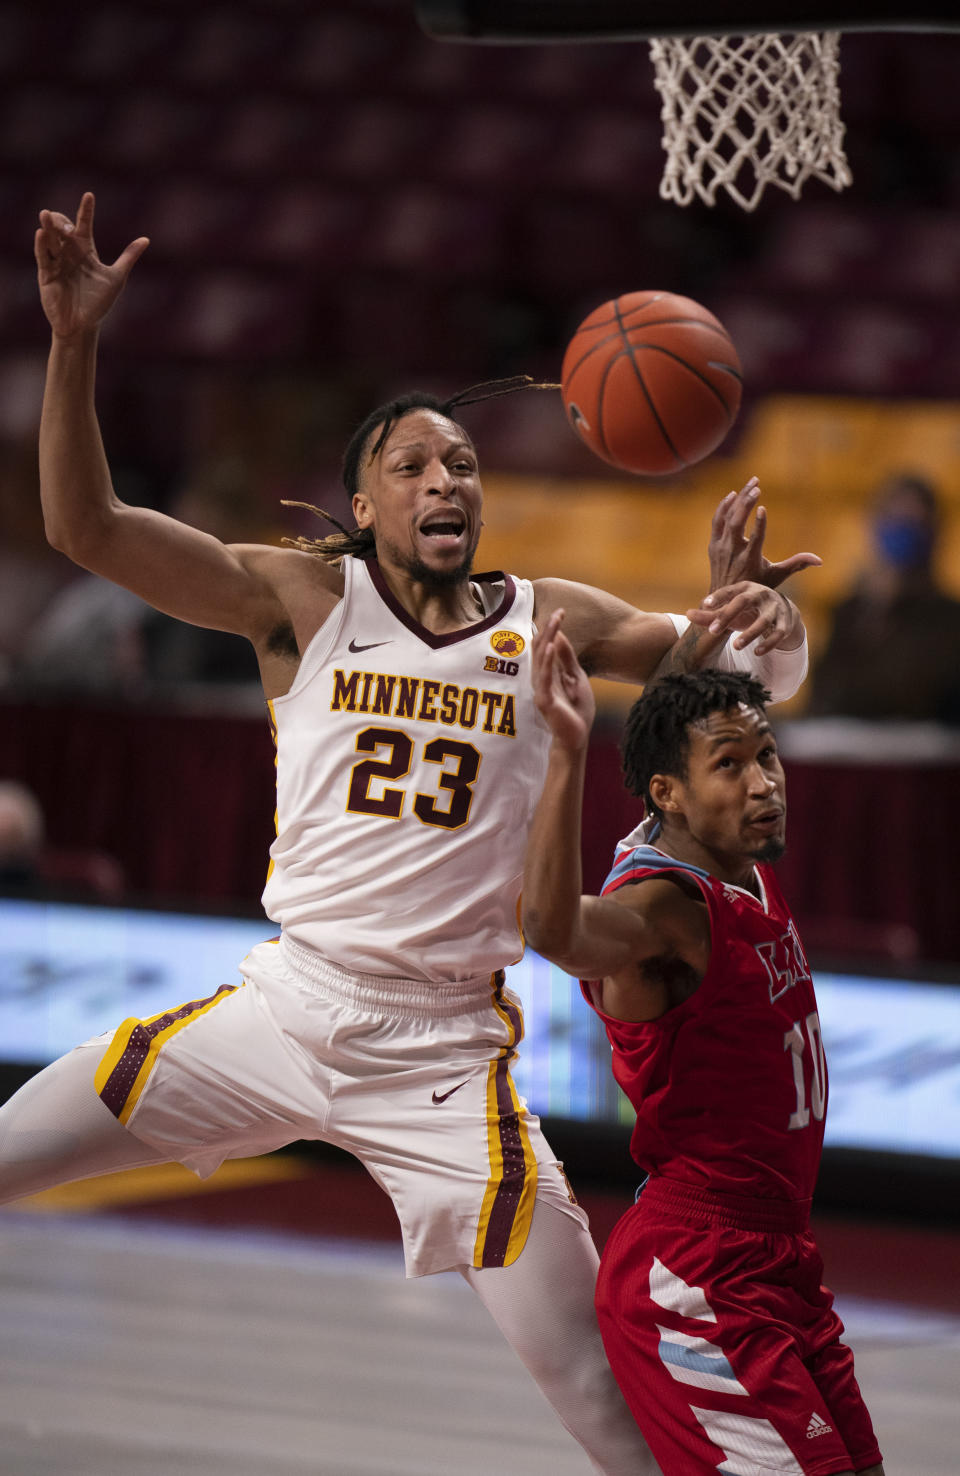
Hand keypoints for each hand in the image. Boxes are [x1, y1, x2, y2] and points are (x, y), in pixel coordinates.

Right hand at [35, 192, 148, 340]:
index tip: (89, 196)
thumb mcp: (117, 277)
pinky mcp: (46, 274)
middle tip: (67, 225)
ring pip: (51, 239)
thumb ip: (129, 257)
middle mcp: (69, 253)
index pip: (84, 225)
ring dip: (48, 227)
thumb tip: (146, 239)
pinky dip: (42, 245)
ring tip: (46, 215)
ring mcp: (57, 262)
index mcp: (86, 250)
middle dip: (62, 222)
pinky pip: (43, 256)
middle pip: (63, 229)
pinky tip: (41, 233)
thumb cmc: (99, 303)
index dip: (86, 211)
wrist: (84, 326)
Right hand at [532, 610, 595, 749]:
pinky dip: (547, 661)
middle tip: (558, 612)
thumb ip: (567, 658)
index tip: (561, 612)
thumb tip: (559, 635)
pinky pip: (544, 678)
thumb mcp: (576, 678)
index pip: (546, 646)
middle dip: (549, 630)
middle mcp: (541, 678)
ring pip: (541, 660)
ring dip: (548, 640)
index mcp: (549, 672)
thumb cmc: (576, 710)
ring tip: (554, 623)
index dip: (552, 629)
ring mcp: (541, 689)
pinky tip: (551, 647)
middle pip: (541, 649)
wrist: (577, 737)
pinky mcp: (544, 700)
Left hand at [687, 581, 801, 655]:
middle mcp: (760, 595)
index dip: (718, 596)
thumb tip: (687, 614)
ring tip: (735, 646)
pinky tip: (757, 653)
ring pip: (763, 620)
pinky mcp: (785, 624)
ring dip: (750, 633)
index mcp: (745, 588)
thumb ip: (710, 614)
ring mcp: (774, 609)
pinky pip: (778, 634)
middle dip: (728, 615)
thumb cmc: (748, 610)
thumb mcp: (730, 610)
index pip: (729, 591)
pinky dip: (769, 644)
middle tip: (712, 631)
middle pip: (743, 602)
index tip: (704, 604)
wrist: (781, 611)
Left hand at [709, 477, 820, 591]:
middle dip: (745, 504)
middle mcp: (733, 553)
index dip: (758, 524)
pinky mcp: (714, 544)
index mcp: (749, 560)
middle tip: (757, 486)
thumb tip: (819, 560)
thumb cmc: (755, 586)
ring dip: (738, 500)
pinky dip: (723, 507)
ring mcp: (721, 548)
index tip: (763, 508)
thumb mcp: (776, 577)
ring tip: (752, 484)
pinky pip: (717, 521)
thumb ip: (796, 565)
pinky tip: (733, 495)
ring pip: (726, 519)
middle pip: (736, 524)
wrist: (723, 599)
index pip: (754, 539)